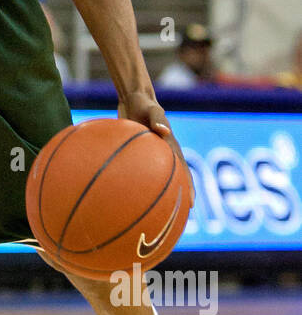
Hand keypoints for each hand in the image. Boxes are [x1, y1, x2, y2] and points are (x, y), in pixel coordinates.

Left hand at [118, 90, 194, 205]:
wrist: (133, 98)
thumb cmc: (144, 103)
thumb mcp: (152, 109)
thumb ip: (158, 119)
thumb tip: (163, 132)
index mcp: (170, 147)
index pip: (182, 170)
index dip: (188, 187)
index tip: (190, 204)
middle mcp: (162, 154)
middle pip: (172, 179)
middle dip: (176, 196)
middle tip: (177, 216)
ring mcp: (150, 155)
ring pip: (154, 179)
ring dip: (155, 194)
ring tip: (151, 213)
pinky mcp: (137, 154)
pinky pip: (136, 172)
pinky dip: (133, 183)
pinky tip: (122, 196)